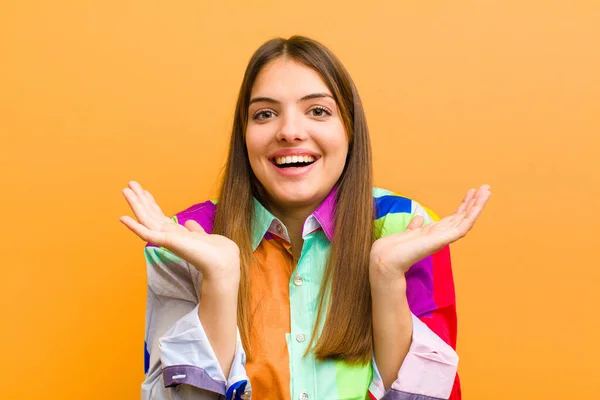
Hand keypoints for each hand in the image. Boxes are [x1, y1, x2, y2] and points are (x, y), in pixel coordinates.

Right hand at [119, 181, 239, 282]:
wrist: (223, 261)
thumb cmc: (216, 252)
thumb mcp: (203, 236)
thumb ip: (194, 230)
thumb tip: (189, 222)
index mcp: (176, 234)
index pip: (159, 216)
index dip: (151, 203)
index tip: (144, 191)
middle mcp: (169, 236)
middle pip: (149, 214)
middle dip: (139, 199)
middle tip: (129, 184)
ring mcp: (166, 239)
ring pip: (145, 219)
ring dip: (135, 205)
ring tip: (125, 190)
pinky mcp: (167, 242)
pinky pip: (146, 234)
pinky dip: (134, 227)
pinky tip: (123, 218)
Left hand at [369, 185, 491, 281]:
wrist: (388, 258)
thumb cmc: (396, 249)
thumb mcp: (408, 233)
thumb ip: (415, 227)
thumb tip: (418, 218)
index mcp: (435, 232)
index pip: (454, 217)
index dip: (463, 205)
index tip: (471, 192)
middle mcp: (442, 235)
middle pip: (463, 216)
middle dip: (475, 202)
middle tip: (486, 188)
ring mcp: (444, 237)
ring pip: (466, 219)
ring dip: (477, 205)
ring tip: (487, 191)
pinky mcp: (444, 240)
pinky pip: (462, 226)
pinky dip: (471, 215)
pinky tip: (478, 205)